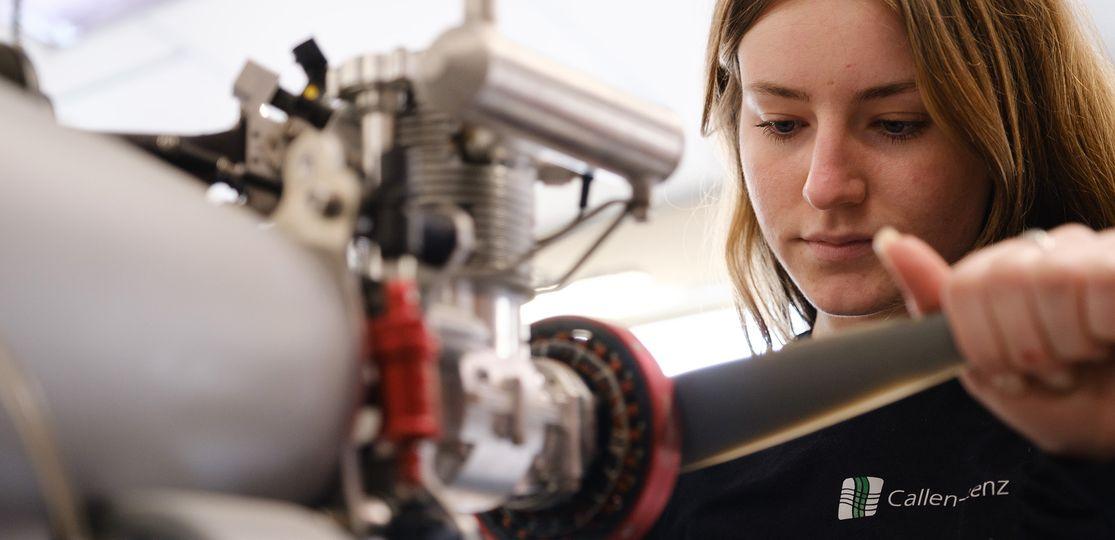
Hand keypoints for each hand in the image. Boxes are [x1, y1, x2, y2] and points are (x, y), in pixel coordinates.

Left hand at [874, 223, 1114, 459]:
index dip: (981, 342)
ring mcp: (1098, 250)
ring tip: (1089, 358)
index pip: (962, 286)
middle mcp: (1056, 249)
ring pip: (1047, 277)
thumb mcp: (985, 365)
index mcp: (1013, 271)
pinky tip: (1114, 338)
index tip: (1012, 373)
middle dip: (1021, 347)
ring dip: (1066, 342)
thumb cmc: (1068, 404)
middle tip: (1054, 372)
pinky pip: (1095, 279)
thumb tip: (888, 239)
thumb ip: (936, 303)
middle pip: (997, 279)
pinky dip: (1101, 327)